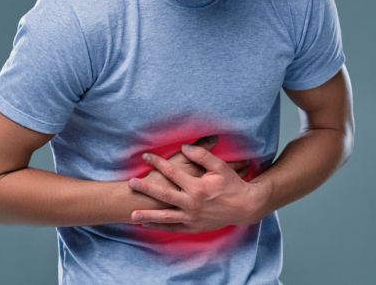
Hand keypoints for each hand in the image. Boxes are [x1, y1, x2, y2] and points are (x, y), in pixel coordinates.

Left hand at [128, 143, 264, 232]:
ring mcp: (192, 217)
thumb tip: (184, 148)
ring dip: (148, 216)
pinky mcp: (194, 227)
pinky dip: (160, 227)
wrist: (244, 207)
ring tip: (132, 215)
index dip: (158, 162)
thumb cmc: (232, 185)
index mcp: (197, 187)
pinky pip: (174, 228)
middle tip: (131, 184)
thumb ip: (202, 155)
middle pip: (163, 195)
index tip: (145, 156)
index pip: (172, 172)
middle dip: (145, 189)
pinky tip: (147, 225)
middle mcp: (192, 203)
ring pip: (165, 217)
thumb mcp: (220, 167)